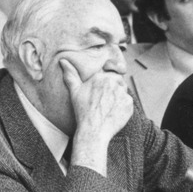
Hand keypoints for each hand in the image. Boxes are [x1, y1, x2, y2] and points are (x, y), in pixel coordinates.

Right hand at [61, 59, 133, 173]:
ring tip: (108, 108)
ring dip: (118, 98)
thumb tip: (63, 61)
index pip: (109, 76)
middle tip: (105, 103)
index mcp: (100, 77)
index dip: (106, 85)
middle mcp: (113, 82)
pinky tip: (114, 113)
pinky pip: (128, 102)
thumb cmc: (82, 111)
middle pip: (118, 82)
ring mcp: (122, 93)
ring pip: (123, 92)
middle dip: (114, 90)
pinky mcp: (129, 103)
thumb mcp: (75, 91)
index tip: (102, 95)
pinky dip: (123, 107)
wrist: (93, 130)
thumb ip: (71, 75)